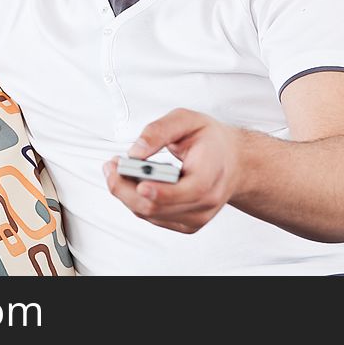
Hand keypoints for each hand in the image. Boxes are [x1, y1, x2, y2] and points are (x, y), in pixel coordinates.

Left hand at [102, 108, 241, 233]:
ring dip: (126, 193)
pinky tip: (132, 180)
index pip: (188, 192)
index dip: (161, 191)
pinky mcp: (185, 224)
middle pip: (157, 206)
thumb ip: (159, 130)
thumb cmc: (210, 141)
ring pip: (149, 214)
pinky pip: (151, 216)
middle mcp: (206, 202)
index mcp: (211, 174)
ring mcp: (196, 217)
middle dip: (126, 188)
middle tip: (111, 166)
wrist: (232, 162)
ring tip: (118, 168)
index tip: (140, 184)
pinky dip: (135, 199)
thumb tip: (135, 152)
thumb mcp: (187, 120)